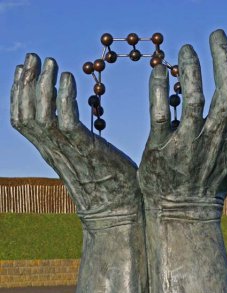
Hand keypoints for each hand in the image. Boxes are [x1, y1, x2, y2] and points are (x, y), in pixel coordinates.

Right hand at [11, 54, 138, 212]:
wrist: (118, 213)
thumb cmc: (107, 185)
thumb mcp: (83, 159)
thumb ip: (74, 141)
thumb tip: (74, 124)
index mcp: (51, 152)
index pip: (22, 121)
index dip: (18, 94)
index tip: (24, 68)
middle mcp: (53, 151)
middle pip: (25, 115)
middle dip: (25, 83)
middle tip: (34, 56)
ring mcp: (68, 152)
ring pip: (41, 116)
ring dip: (43, 87)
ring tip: (53, 63)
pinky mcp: (86, 151)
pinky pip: (67, 121)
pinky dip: (64, 97)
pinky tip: (70, 78)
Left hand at [139, 29, 226, 200]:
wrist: (182, 212)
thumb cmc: (212, 184)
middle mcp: (215, 141)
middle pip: (226, 91)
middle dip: (224, 57)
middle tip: (216, 34)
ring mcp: (187, 144)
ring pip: (194, 97)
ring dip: (191, 67)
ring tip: (186, 48)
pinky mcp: (160, 148)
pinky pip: (159, 111)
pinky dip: (159, 87)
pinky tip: (158, 70)